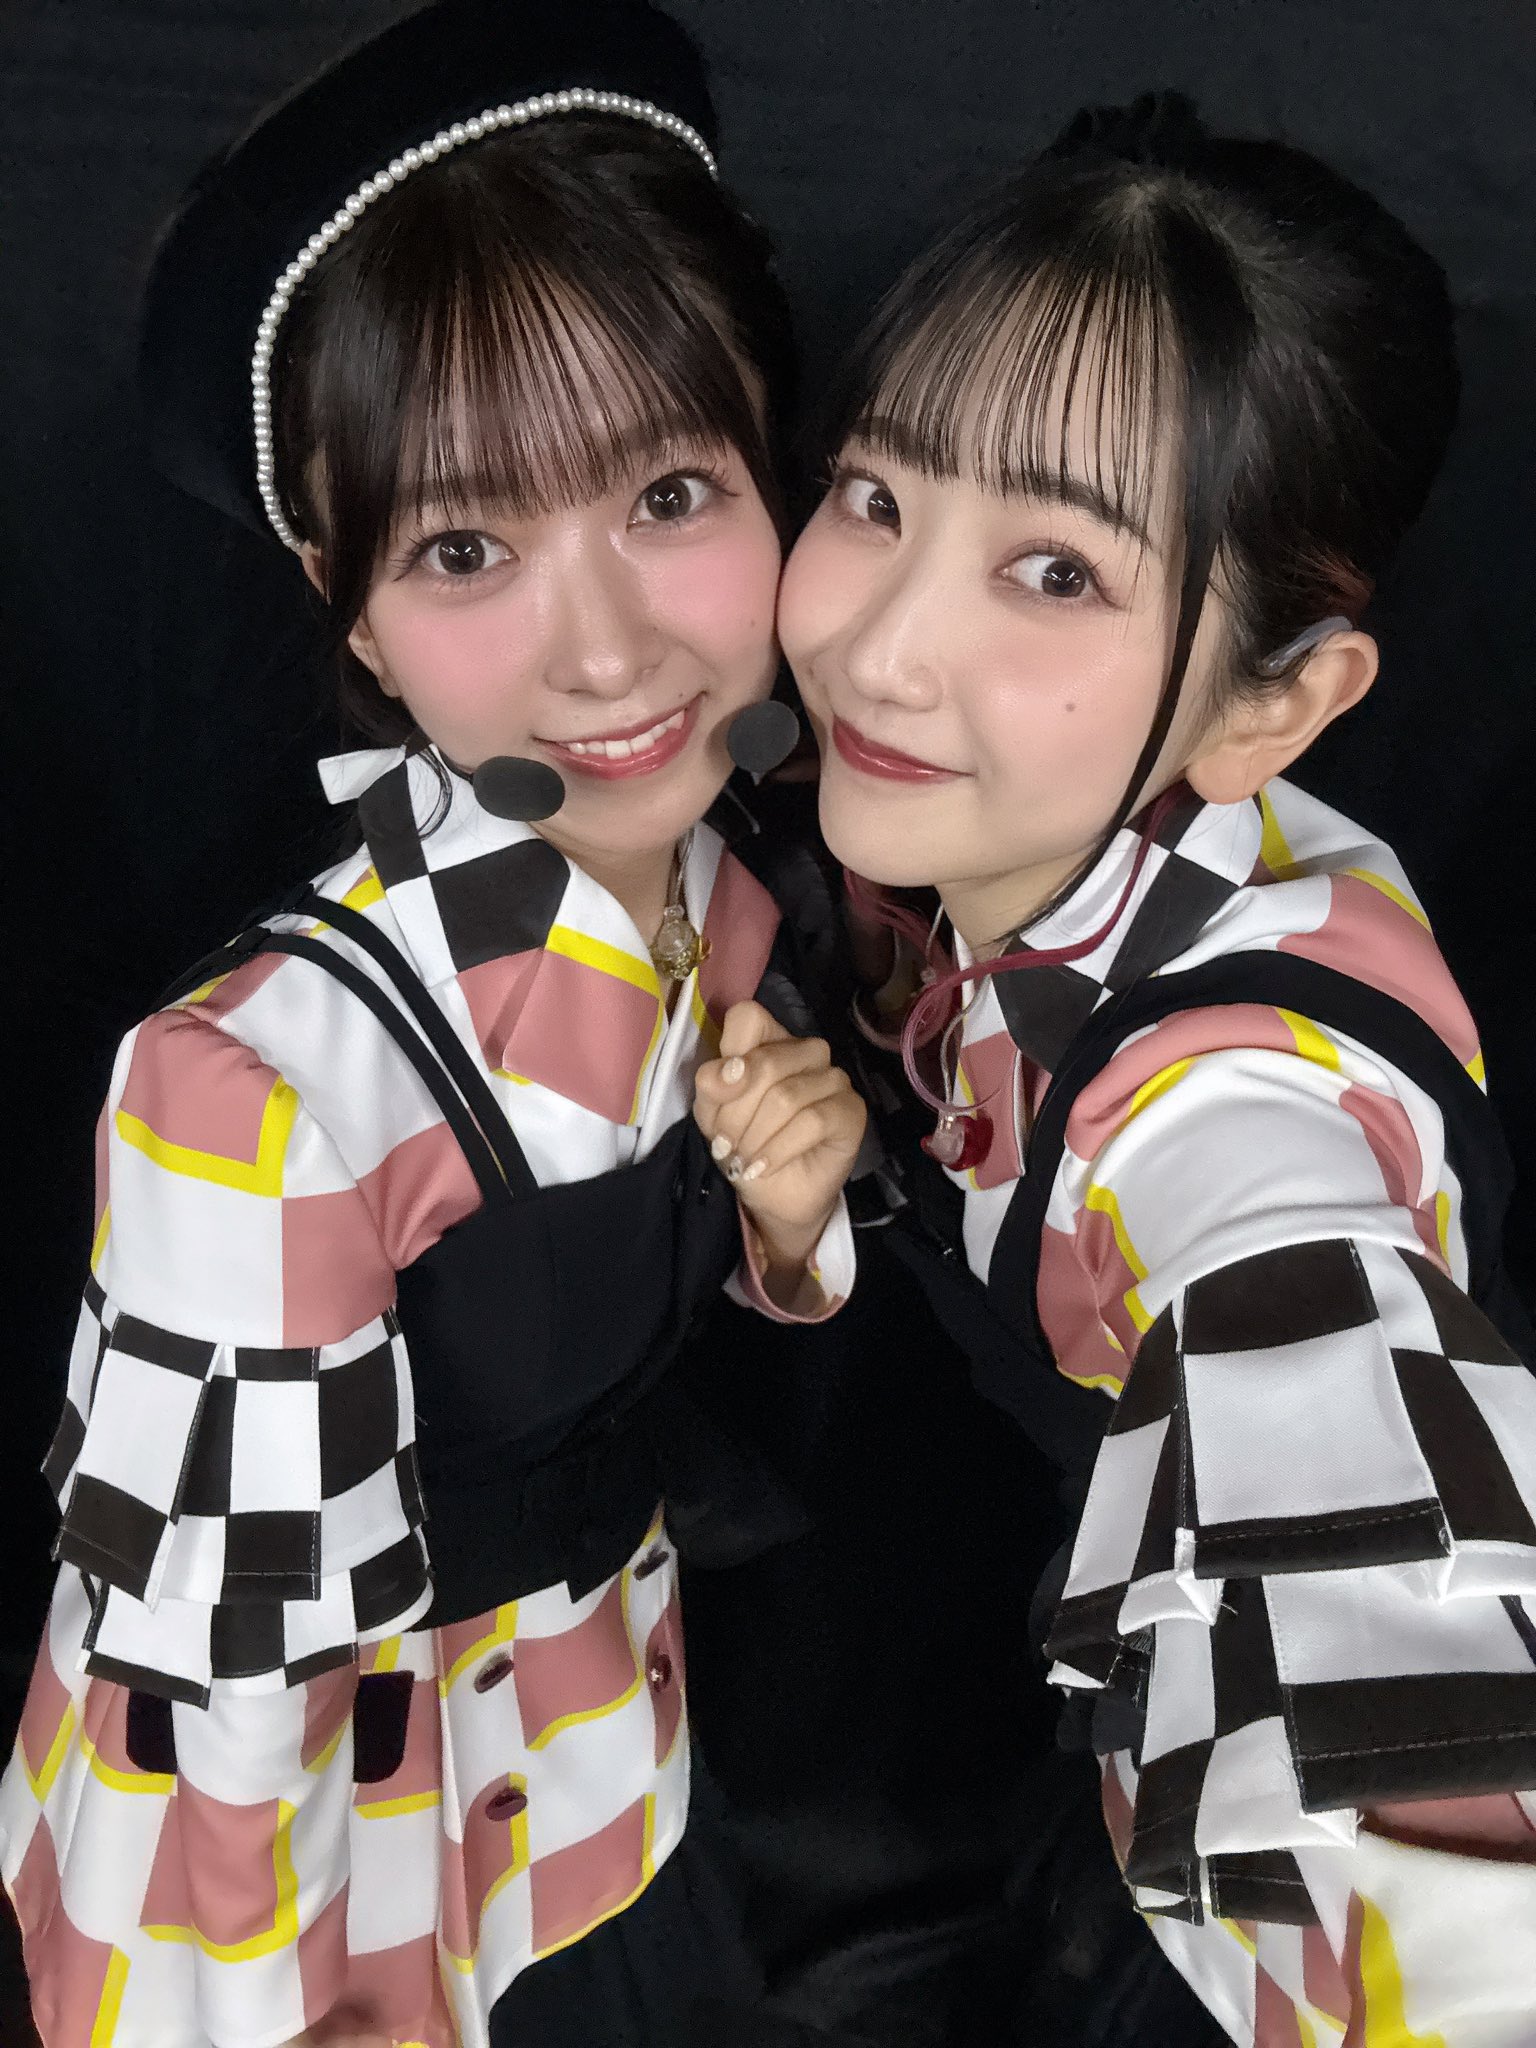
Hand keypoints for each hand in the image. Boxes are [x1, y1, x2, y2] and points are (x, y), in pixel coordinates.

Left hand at [693, 1000, 865, 1282]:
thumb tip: (727, 1071)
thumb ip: (713, 1085)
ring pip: (787, 1096)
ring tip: (745, 1160)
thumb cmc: (744, 1147)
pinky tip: (764, 1167)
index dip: (730, 1057)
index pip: (748, 1017)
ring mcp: (834, 1078)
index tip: (718, 1095)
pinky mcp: (851, 1110)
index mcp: (768, 1041)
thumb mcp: (713, 1114)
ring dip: (756, 1137)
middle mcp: (805, 1051)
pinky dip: (779, 1149)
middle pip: (766, 1063)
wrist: (771, 1197)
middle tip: (727, 1145)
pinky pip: (812, 1120)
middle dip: (737, 1114)